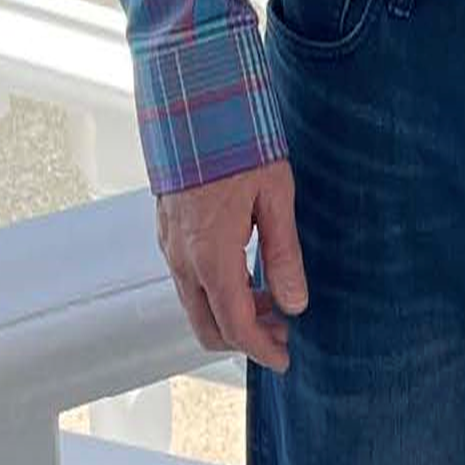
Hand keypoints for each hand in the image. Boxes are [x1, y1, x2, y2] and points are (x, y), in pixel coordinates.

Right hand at [155, 159, 307, 373]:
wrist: (193, 105)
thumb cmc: (238, 144)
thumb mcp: (275, 196)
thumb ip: (284, 253)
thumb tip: (295, 304)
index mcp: (210, 256)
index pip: (235, 324)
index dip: (261, 349)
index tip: (285, 359)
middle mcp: (183, 260)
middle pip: (208, 326)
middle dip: (246, 339)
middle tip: (283, 330)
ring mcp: (170, 247)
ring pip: (197, 305)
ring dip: (232, 314)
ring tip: (273, 299)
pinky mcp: (168, 233)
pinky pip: (189, 281)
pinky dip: (217, 292)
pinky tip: (247, 273)